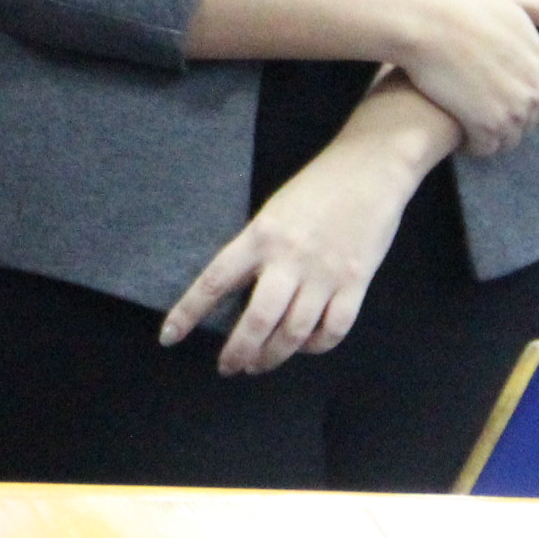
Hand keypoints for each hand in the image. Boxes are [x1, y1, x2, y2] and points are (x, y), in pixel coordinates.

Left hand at [158, 79, 451, 374]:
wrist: (369, 170)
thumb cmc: (316, 188)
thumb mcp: (273, 212)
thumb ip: (258, 250)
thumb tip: (241, 293)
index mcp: (260, 236)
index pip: (215, 281)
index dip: (189, 312)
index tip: (169, 337)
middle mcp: (288, 258)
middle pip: (258, 320)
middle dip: (239, 352)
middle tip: (229, 367)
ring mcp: (324, 274)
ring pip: (294, 332)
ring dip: (274, 356)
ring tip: (260, 364)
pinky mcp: (356, 283)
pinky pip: (334, 329)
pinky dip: (317, 346)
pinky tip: (305, 347)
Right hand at [392, 0, 538, 156]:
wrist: (427, 23)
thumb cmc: (461, 7)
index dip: (525, 106)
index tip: (502, 103)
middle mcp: (535, 92)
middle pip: (526, 123)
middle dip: (505, 121)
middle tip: (475, 110)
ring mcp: (513, 112)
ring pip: (506, 139)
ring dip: (488, 136)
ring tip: (464, 123)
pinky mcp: (486, 127)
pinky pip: (484, 148)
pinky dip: (471, 145)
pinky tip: (455, 133)